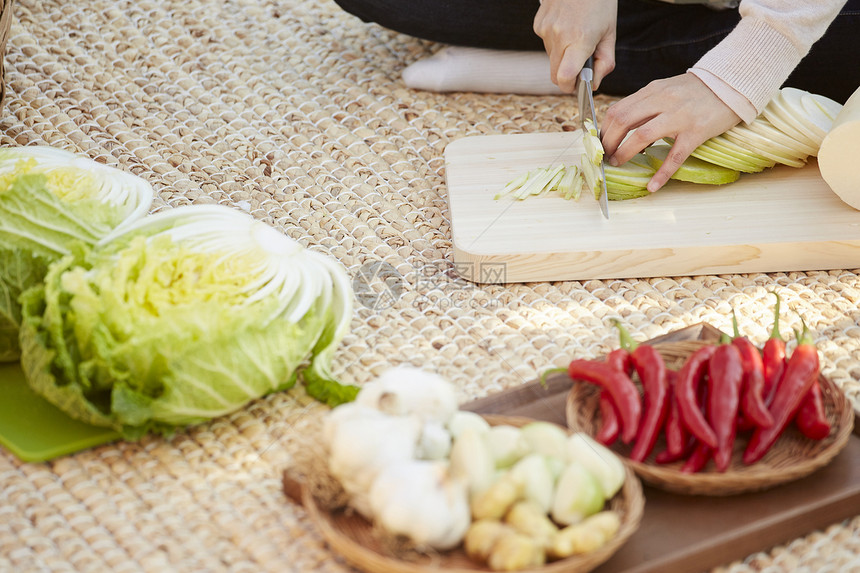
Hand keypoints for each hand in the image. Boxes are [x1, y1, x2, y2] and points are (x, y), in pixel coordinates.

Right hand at [534, 0, 616, 92]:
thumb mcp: (610, 32)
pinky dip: (556, 42)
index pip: (565, 77)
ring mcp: (546, 30)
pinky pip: (546, 44)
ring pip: (551, 59)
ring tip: (575, 37)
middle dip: (567, 75)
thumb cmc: (599, 3)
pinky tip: (566, 26)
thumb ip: (605, 62)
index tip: (576, 86)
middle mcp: (559, 36)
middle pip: (555, 74)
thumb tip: (594, 85)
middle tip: (580, 63)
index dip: (569, 87)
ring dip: (562, 56)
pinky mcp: (538, 24)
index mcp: (580, 40)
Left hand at [601, 73, 741, 191]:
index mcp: (653, 90)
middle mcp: (663, 101)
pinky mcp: (696, 132)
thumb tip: (622, 125)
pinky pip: (675, 156)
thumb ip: (646, 104)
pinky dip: (662, 174)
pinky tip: (653, 186)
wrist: (733, 83)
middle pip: (623, 121)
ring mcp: (679, 116)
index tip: (600, 142)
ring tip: (618, 163)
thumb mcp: (667, 89)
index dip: (604, 129)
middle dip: (608, 142)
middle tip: (605, 156)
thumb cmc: (697, 90)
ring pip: (642, 136)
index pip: (618, 110)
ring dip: (625, 153)